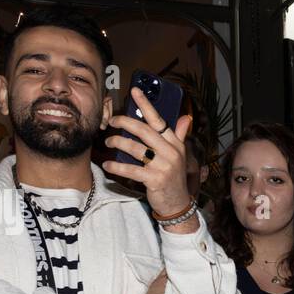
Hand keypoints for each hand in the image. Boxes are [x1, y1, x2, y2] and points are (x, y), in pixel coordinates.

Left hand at [102, 87, 195, 228]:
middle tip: (111, 121)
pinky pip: (130, 169)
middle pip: (143, 130)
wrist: (178, 203)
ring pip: (135, 148)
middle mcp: (171, 152)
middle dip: (124, 122)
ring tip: (108, 142)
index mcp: (175, 143)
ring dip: (118, 143)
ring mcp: (163, 166)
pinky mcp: (154, 180)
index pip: (159, 120)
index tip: (134, 91)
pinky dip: (116, 166)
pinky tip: (107, 164)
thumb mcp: (179, 155)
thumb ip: (179, 136)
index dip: (146, 104)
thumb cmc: (173, 177)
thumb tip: (186, 118)